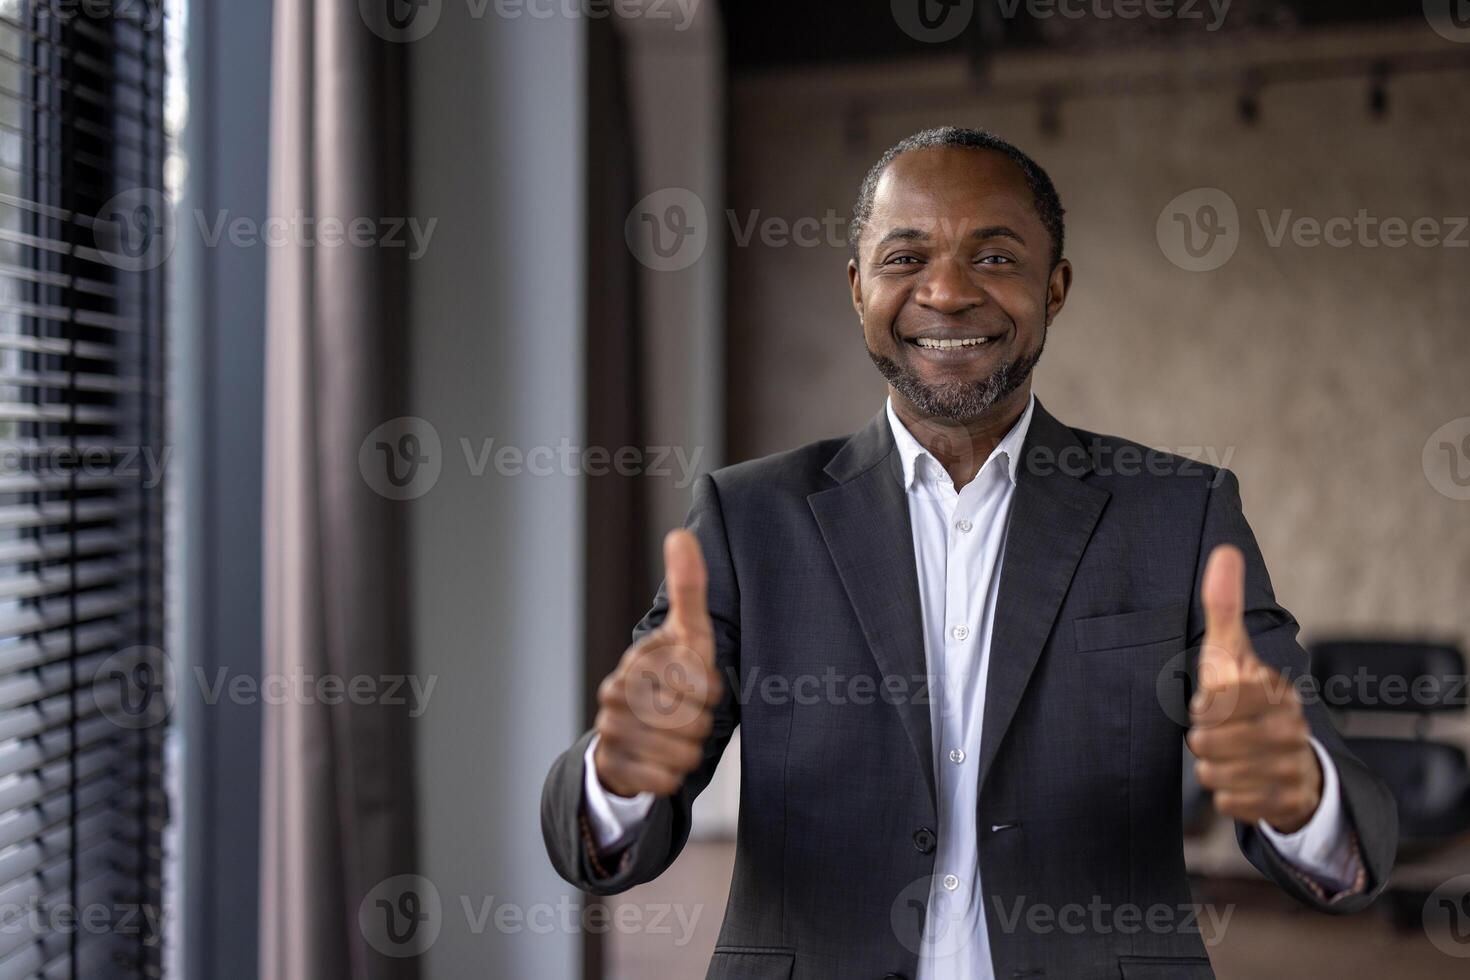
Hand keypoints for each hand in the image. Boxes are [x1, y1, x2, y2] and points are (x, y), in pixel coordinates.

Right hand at [592, 529, 722, 798]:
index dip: (710, 689)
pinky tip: (663, 760)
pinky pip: (664, 781)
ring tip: (676, 736)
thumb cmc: (671, 675)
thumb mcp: (687, 632)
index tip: (699, 684)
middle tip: (687, 714)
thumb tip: (681, 533)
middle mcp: (614, 694)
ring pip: (682, 753)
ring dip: (689, 750)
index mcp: (636, 662)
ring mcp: (609, 732)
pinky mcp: (612, 767)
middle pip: (691, 722)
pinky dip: (673, 776)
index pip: (698, 684)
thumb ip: (688, 587)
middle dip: (701, 722)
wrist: (633, 729)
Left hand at [1187, 545, 1322, 833]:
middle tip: (1216, 734)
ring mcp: (1293, 766)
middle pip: (1209, 743)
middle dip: (1202, 740)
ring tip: (1228, 756)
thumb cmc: (1245, 698)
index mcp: (1274, 689)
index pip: (1217, 702)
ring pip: (1214, 776)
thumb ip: (1223, 607)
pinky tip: (1241, 781)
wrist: (1287, 757)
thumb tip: (1224, 550)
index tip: (1210, 704)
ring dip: (1211, 768)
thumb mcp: (1230, 653)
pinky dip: (1226, 796)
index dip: (1202, 707)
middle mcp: (1290, 728)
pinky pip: (1230, 805)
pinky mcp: (1288, 802)